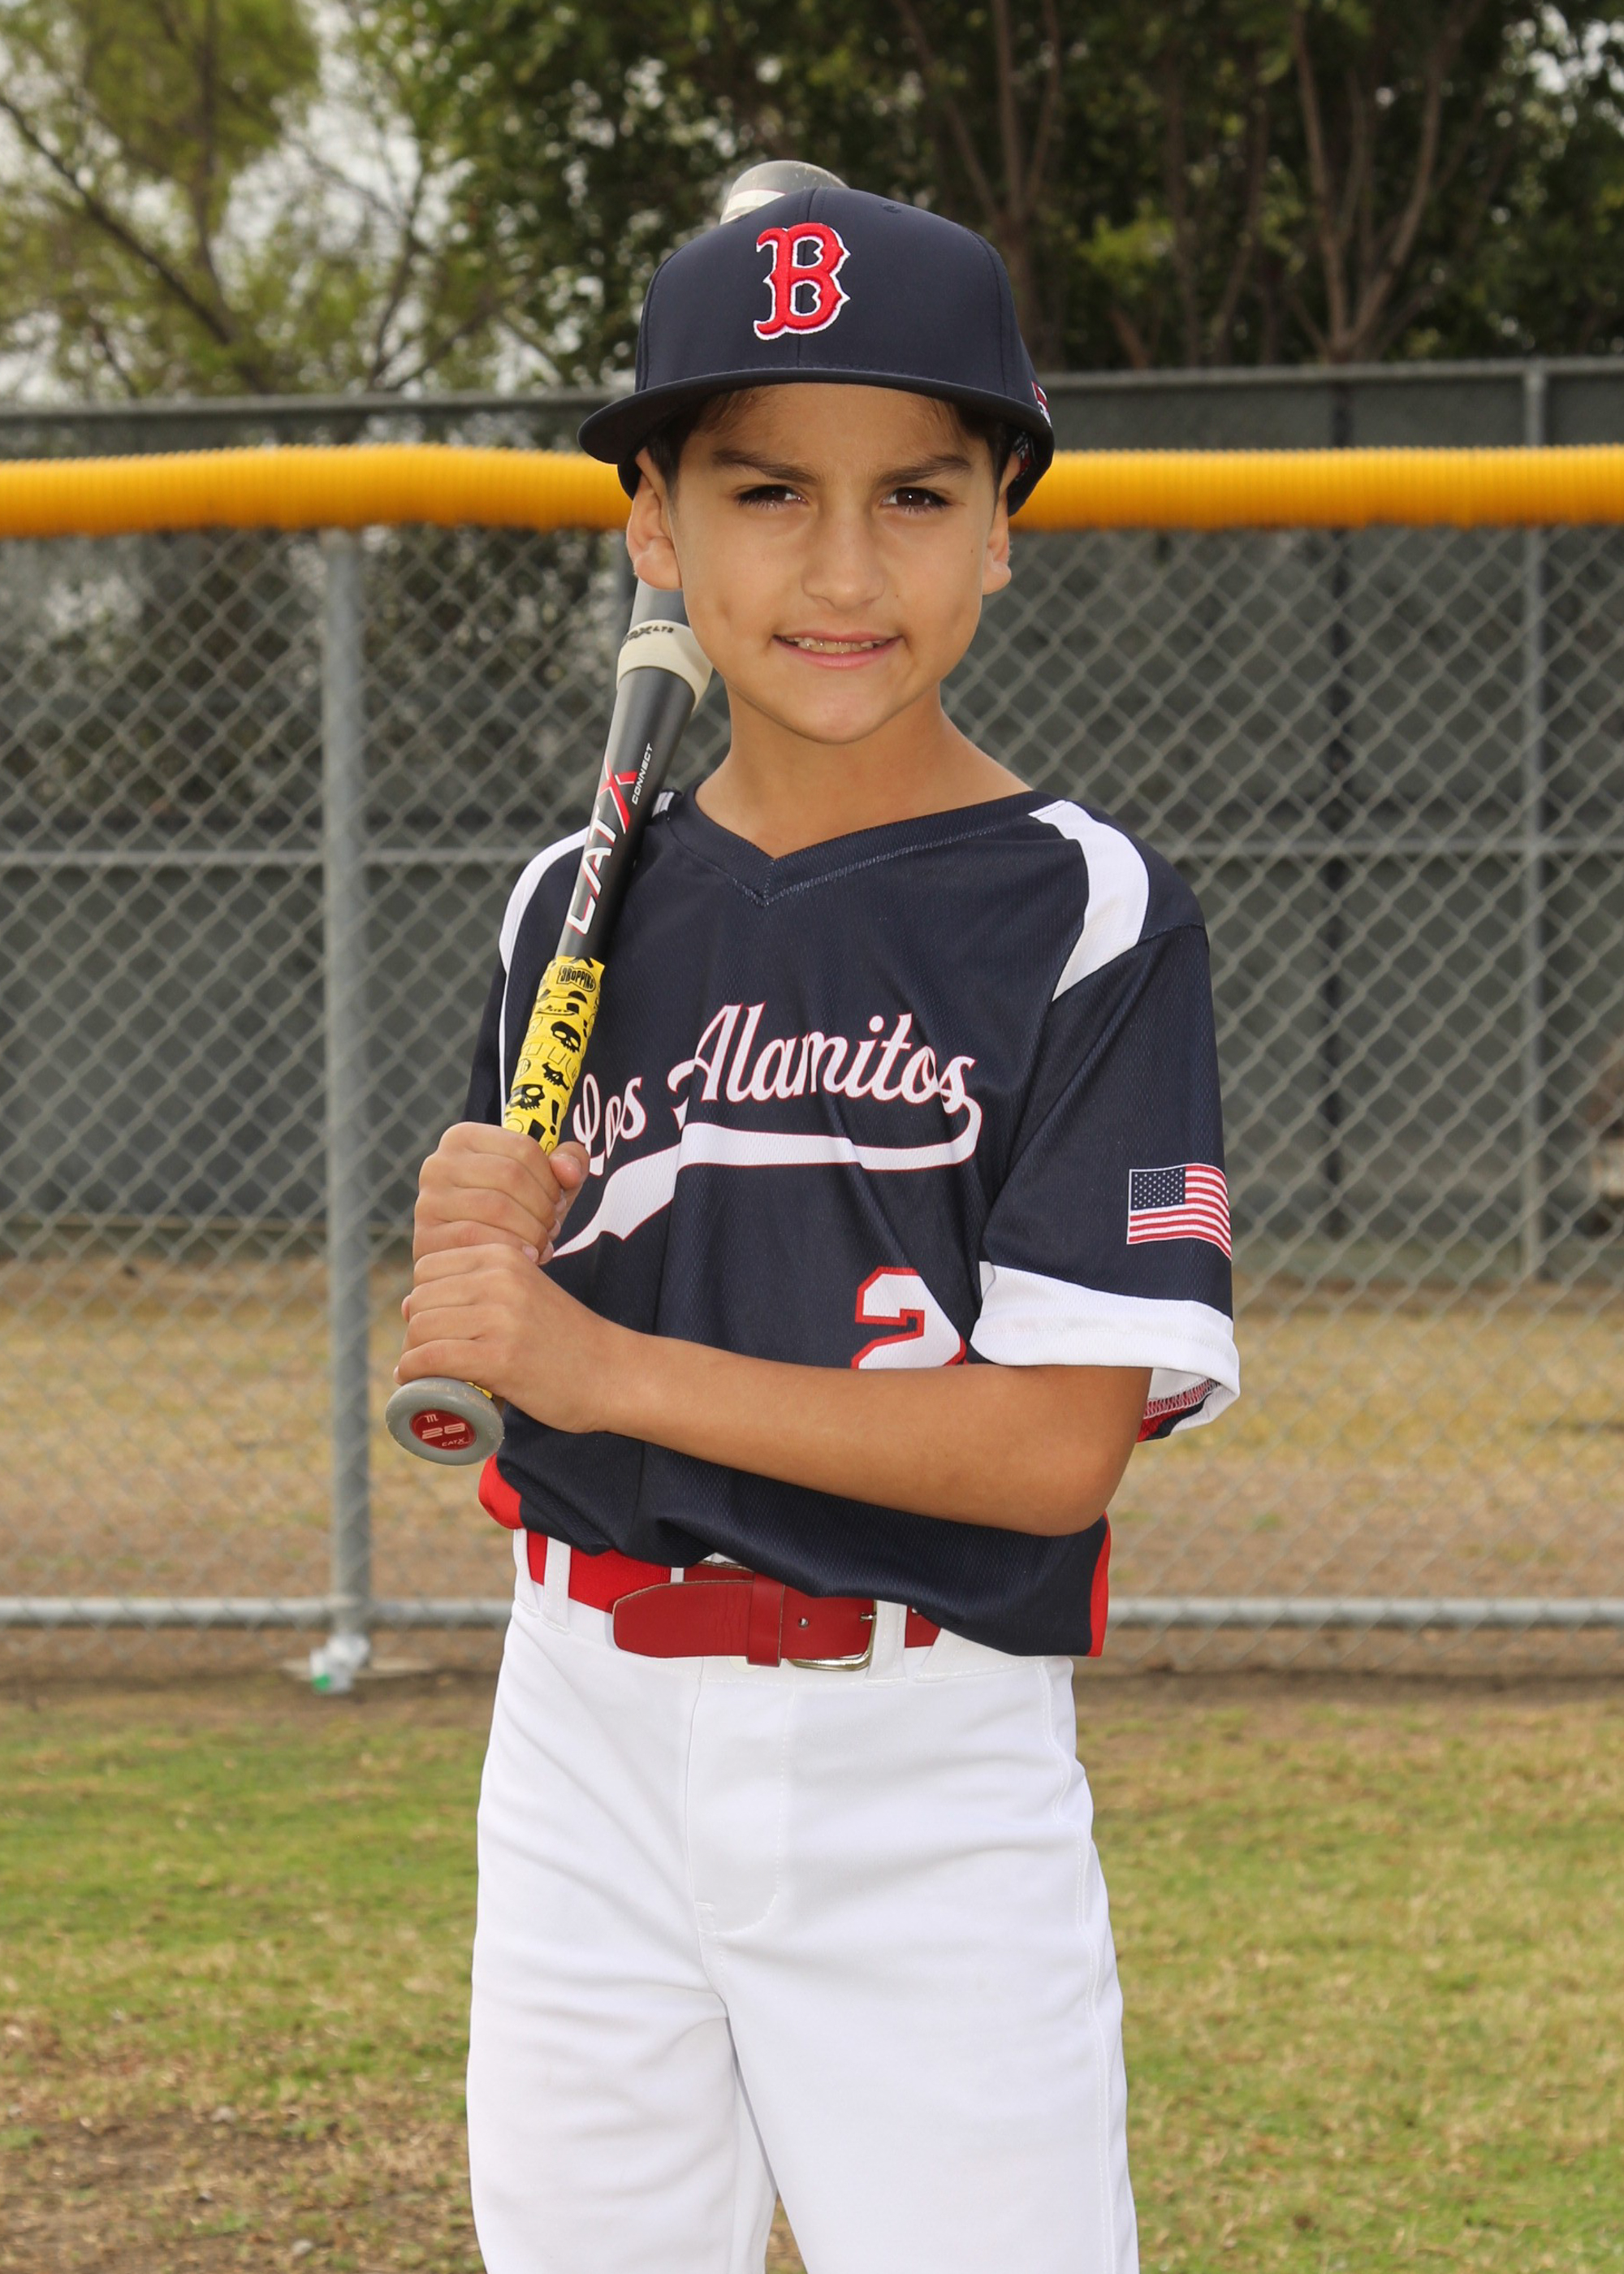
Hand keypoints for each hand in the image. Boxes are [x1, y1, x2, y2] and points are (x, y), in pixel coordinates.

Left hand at [395, 1244, 625, 1432]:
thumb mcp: (526, 1291)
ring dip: (412, 1354)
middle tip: (428, 1357)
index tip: (432, 1327)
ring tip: (422, 1372)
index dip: (422, 1299)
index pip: (428, 1267)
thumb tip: (408, 1302)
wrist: (614, 1373)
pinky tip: (413, 1380)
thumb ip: (480, 1286)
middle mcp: (500, 1278)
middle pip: (421, 1299)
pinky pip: (433, 1358)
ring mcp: (500, 1317)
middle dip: (415, 1330)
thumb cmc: (565, 1340)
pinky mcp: (500, 1357)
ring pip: (422, 1328)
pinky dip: (413, 1371)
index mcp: (504, 1256)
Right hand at [413, 1123, 589, 1265]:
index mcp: (464, 1137)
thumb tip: (568, 1171)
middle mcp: (438, 1163)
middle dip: (543, 1207)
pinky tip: (527, 1258)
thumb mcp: (546, 1182)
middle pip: (510, 1176)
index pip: (523, 1147)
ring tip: (542, 1243)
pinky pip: (476, 1239)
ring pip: (496, 1207)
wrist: (476, 1260)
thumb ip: (569, 1163)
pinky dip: (511, 1249)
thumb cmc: (517, 1212)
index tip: (560, 1201)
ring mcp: (428, 1201)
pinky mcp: (426, 1238)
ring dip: (531, 1230)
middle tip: (553, 1228)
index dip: (553, 1179)